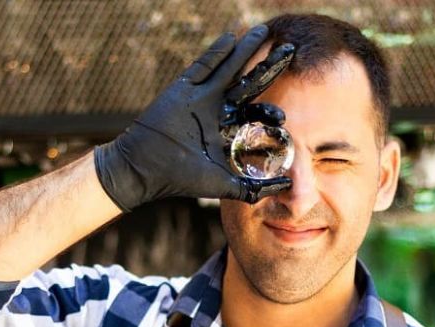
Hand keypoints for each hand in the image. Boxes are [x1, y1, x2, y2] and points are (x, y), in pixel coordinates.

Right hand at [94, 25, 294, 210]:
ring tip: (263, 31)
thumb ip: (255, 188)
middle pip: (248, 86)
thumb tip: (289, 185)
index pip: (253, 117)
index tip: (282, 118)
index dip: (269, 113)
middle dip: (268, 69)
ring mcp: (200, 98)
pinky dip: (217, 52)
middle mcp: (216, 113)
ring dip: (246, 50)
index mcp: (225, 134)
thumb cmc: (182, 179)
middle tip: (289, 51)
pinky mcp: (183, 87)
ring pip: (228, 69)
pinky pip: (203, 65)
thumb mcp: (225, 185)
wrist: (145, 168)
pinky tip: (232, 37)